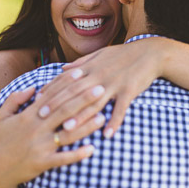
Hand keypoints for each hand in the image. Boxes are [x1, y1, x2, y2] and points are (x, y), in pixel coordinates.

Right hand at [0, 88, 100, 187]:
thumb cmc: (0, 141)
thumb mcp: (1, 116)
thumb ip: (15, 99)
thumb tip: (34, 87)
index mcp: (28, 115)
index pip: (51, 95)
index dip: (66, 83)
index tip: (81, 73)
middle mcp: (37, 128)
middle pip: (64, 111)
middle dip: (83, 99)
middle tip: (101, 89)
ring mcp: (41, 146)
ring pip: (68, 134)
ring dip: (86, 125)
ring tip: (103, 116)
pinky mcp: (43, 162)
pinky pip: (63, 159)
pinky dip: (78, 154)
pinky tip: (92, 149)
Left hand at [40, 39, 166, 137]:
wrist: (151, 53)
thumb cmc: (124, 54)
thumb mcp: (100, 54)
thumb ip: (81, 62)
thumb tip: (63, 69)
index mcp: (91, 67)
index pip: (66, 79)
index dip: (51, 90)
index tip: (37, 100)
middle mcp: (99, 75)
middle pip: (75, 92)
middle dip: (57, 104)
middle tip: (43, 117)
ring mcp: (114, 83)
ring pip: (94, 102)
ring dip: (81, 116)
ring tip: (68, 129)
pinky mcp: (129, 90)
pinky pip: (121, 108)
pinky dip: (114, 121)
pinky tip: (107, 134)